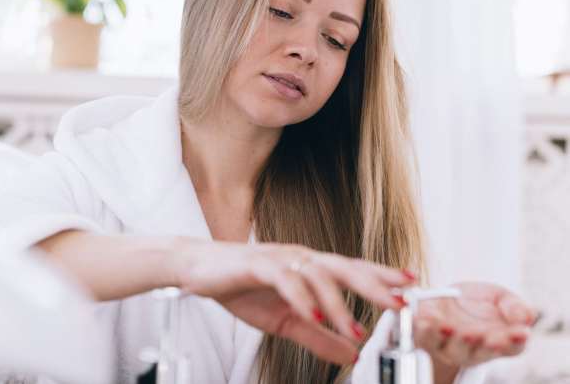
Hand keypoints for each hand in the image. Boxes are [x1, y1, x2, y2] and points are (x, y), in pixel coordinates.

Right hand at [174, 239, 416, 364]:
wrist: (199, 271)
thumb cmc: (240, 287)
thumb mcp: (284, 321)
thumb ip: (317, 336)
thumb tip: (350, 355)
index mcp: (309, 267)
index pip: (352, 269)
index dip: (382, 275)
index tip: (412, 284)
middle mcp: (300, 257)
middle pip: (344, 267)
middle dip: (375, 285)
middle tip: (398, 305)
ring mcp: (280, 258)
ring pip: (318, 275)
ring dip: (338, 304)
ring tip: (353, 329)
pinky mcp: (258, 264)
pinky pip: (285, 279)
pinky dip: (301, 297)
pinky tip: (312, 315)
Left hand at [413, 282, 535, 371]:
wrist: (447, 296)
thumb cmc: (478, 301)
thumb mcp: (501, 298)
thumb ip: (515, 307)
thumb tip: (524, 318)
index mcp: (499, 341)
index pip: (512, 347)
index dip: (516, 340)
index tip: (521, 332)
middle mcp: (474, 350)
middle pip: (480, 353)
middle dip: (479, 344)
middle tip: (479, 333)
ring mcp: (449, 346)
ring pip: (451, 350)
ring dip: (451, 340)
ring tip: (450, 327)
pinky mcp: (426, 337)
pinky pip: (424, 338)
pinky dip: (425, 330)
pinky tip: (428, 319)